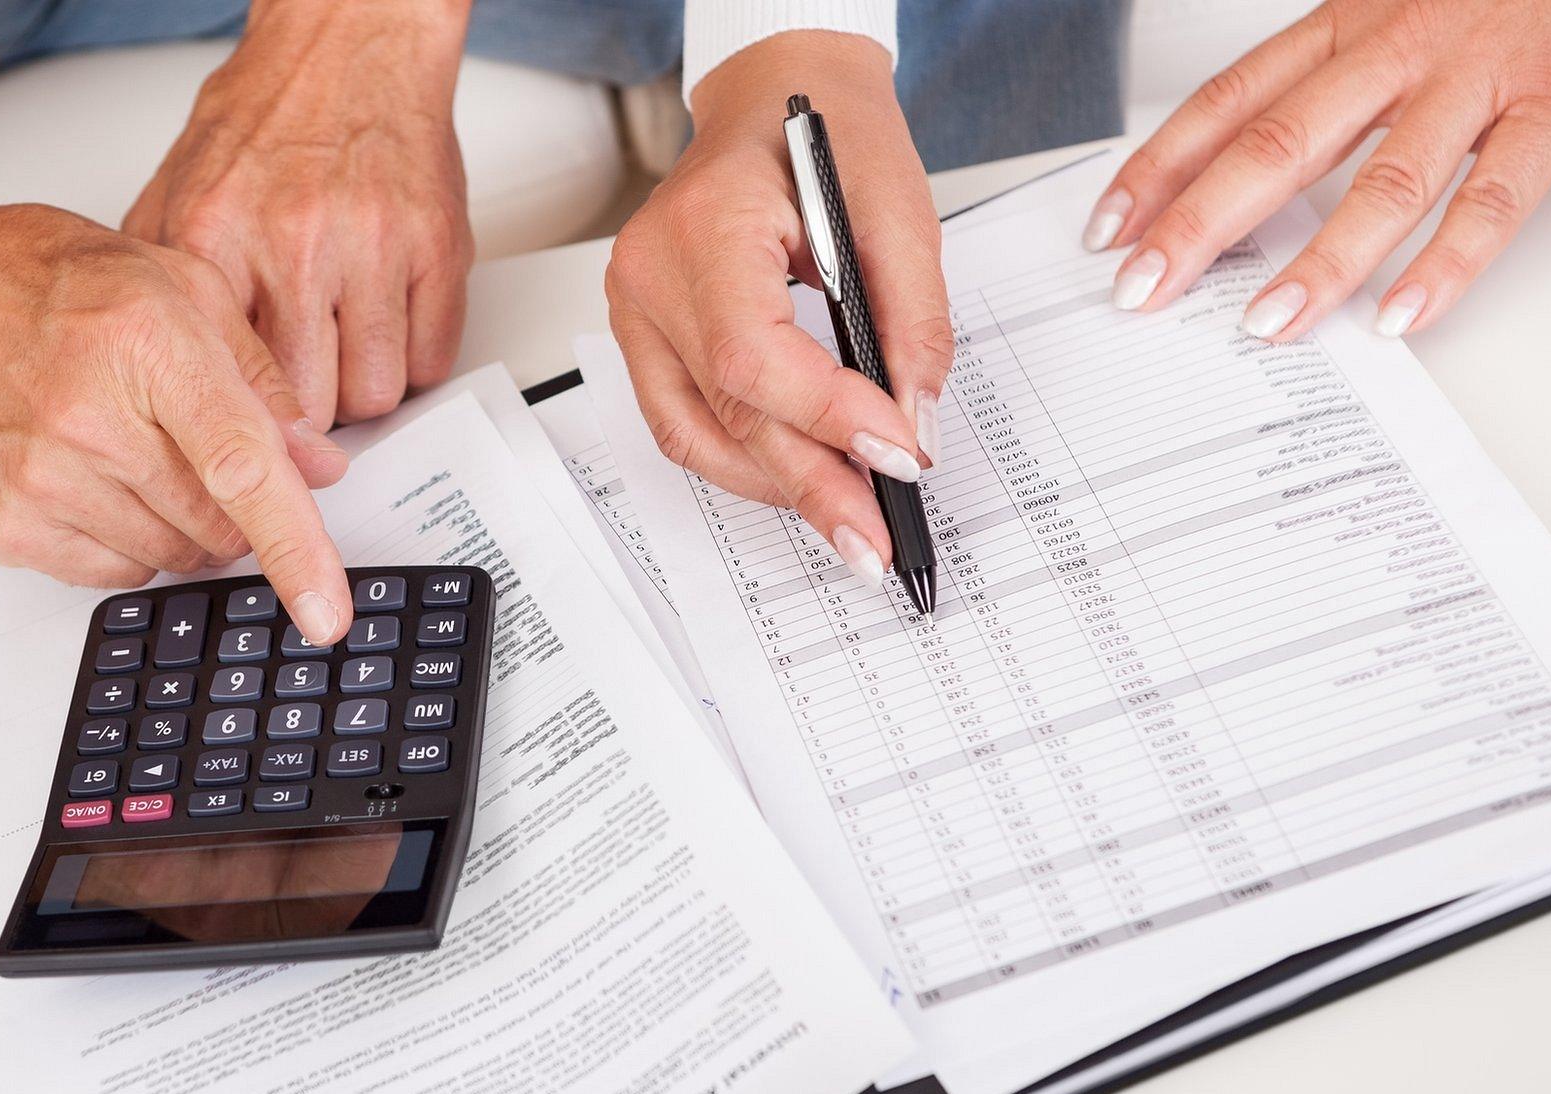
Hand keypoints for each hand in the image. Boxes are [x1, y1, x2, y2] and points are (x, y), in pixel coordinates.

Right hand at [0, 179, 356, 642]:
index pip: (242, 469)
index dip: (298, 549)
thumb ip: (260, 377)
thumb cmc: (35, 277)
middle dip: (238, 504)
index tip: (328, 612)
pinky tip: (102, 479)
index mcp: (145, 346)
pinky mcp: (10, 528)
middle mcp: (89, 421)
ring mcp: (43, 483)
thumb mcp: (176, 283)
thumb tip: (317, 463)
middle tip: (199, 445)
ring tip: (137, 448)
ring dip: (183, 522)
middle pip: (217, 525)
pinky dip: (132, 541)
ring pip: (173, 557)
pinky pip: (115, 574)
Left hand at [124, 1, 473, 427]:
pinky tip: (387, 328)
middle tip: (304, 394)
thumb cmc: (268, 122)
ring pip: (377, 390)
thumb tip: (149, 368)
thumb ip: (163, 284)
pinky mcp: (436, 246)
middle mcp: (293, 243)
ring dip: (364, 387)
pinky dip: (414, 358)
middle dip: (310, 415)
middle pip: (310, 406)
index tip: (251, 435)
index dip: (243, 421)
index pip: (227, 386)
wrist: (345, 49)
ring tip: (345, 353)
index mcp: (216, 240)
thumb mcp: (177, 195)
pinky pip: (433, 355)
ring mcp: (371, 245)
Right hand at [606, 32, 949, 588]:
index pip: (751, 355)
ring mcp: (636, 309)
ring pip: (695, 435)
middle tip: (874, 539)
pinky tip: (800, 479)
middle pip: (726, 411)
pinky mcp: (647, 334)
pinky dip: (745, 460)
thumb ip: (913, 321)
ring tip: (848, 521)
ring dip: (776, 486)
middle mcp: (650, 273)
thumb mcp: (898, 211)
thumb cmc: (829, 134)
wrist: (778, 97)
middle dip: (811, 483)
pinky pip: (684, 422)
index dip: (827, 420)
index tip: (900, 456)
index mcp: (705, 225)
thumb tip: (914, 421)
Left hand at [1086, 0, 1550, 339]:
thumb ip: (1318, 92)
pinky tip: (1399, 316)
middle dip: (1199, 223)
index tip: (1108, 231)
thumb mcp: (1389, 23)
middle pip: (1278, 143)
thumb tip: (1228, 181)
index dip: (1159, 168)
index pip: (1227, 102)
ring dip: (1318, 261)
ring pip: (1383, 178)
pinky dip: (1444, 265)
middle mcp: (1401, 46)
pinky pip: (1492, 198)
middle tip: (1144, 289)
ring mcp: (1478, 79)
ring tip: (1267, 323)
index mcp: (1347, 25)